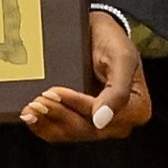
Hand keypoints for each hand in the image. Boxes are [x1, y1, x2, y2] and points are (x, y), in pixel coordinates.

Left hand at [23, 9, 150, 142]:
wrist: (98, 33)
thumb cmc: (113, 42)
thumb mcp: (122, 59)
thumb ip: (117, 91)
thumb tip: (101, 121)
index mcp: (136, 110)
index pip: (102, 117)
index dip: (76, 106)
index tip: (54, 90)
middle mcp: (120, 123)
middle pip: (85, 130)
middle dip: (58, 115)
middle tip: (37, 101)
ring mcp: (100, 125)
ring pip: (71, 134)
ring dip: (48, 123)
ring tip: (30, 109)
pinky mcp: (82, 121)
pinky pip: (62, 133)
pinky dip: (45, 126)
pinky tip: (31, 117)